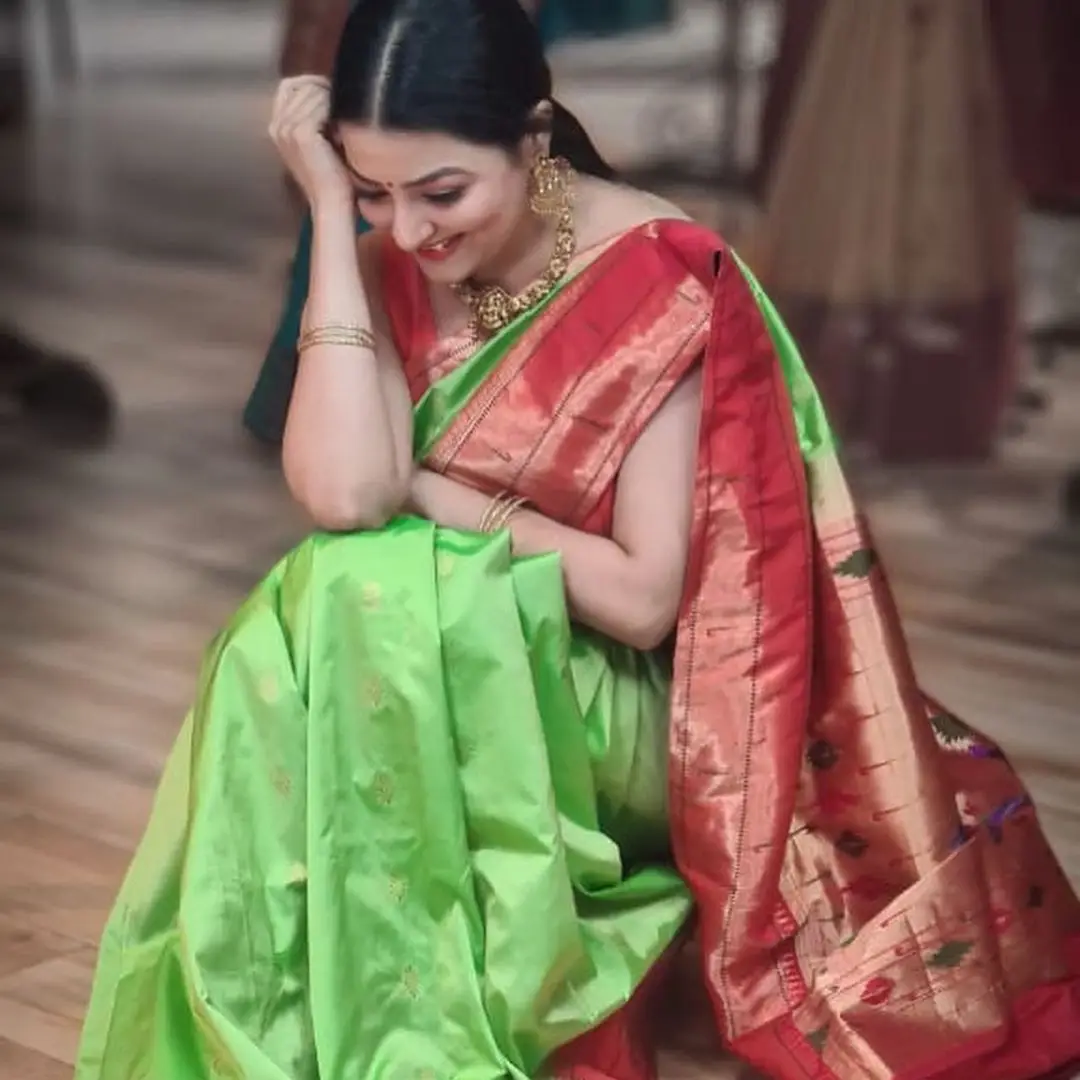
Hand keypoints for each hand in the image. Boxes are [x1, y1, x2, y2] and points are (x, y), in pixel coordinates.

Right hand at [268, 76, 351, 210]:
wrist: (331, 203)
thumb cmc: (332, 176)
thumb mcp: (318, 141)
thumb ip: (315, 117)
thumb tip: (330, 89)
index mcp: (277, 126)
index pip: (289, 85)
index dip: (313, 84)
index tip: (334, 97)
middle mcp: (277, 125)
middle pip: (302, 84)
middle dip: (326, 91)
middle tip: (344, 110)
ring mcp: (286, 128)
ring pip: (313, 91)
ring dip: (334, 102)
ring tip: (345, 123)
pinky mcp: (300, 133)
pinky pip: (321, 103)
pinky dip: (337, 111)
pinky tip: (344, 130)